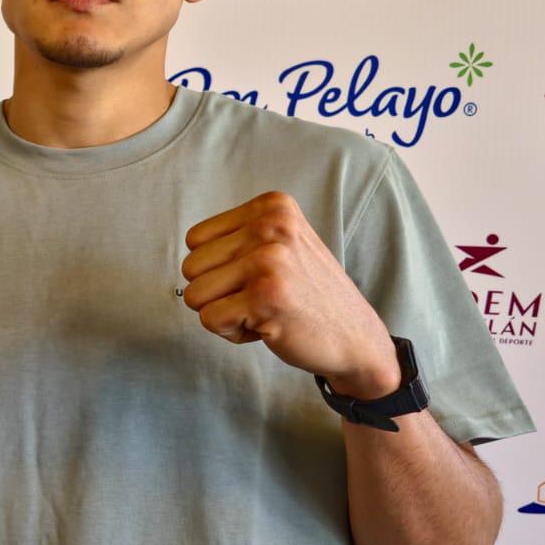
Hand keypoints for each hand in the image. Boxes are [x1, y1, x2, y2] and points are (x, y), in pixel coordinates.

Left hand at [180, 191, 399, 395]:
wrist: (356, 338)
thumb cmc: (306, 294)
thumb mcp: (280, 244)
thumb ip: (238, 237)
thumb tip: (188, 249)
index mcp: (272, 206)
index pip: (195, 240)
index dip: (216, 268)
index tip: (256, 277)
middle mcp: (270, 225)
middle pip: (190, 267)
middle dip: (217, 293)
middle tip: (260, 298)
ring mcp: (269, 260)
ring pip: (194, 295)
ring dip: (224, 313)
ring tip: (263, 310)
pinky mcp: (265, 297)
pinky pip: (209, 320)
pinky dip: (232, 333)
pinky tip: (267, 326)